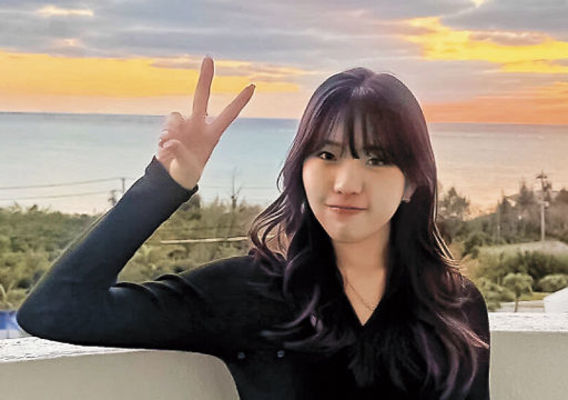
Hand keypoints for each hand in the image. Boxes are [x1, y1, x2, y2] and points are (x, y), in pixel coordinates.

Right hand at [156, 56, 254, 189]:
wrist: (172, 175)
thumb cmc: (187, 171)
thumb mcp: (188, 168)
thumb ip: (180, 153)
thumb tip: (170, 140)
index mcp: (212, 133)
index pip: (229, 114)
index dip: (240, 100)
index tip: (252, 86)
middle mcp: (198, 124)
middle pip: (201, 96)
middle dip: (205, 77)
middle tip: (208, 58)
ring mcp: (183, 124)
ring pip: (175, 115)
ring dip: (171, 129)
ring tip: (172, 147)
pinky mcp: (169, 128)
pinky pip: (165, 128)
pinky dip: (164, 138)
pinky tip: (166, 149)